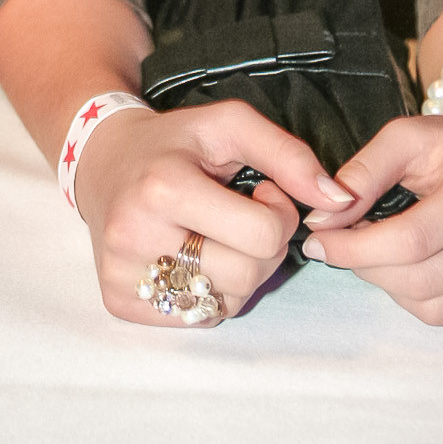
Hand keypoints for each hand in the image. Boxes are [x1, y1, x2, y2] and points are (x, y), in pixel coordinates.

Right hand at [74, 98, 351, 325]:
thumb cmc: (175, 142)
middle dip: (260, 248)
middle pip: (248, 276)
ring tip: (215, 236)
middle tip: (237, 216)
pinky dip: (206, 293)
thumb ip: (289, 155)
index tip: (259, 191)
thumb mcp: (229, 125)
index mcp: (164, 188)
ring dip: (237, 273)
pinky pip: (196, 318)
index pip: (264, 235)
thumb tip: (340, 201)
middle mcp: (136, 236)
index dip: (278, 213)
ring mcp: (124, 274)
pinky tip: (189, 257)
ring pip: (226, 304)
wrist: (102, 161)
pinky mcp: (118, 301)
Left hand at [298, 79, 442, 322]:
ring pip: (431, 308)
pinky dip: (418, 296)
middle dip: (366, 266)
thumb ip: (361, 175)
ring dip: (389, 284)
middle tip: (343, 244)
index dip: (354, 247)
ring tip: (380, 249)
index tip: (317, 240)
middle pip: (419, 280)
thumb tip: (322, 221)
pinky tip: (416, 263)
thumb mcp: (402, 138)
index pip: (410, 240)